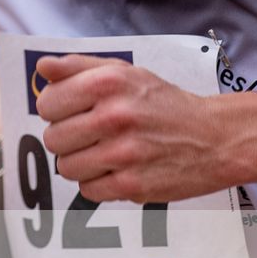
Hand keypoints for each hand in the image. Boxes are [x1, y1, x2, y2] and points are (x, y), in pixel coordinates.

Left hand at [34, 54, 224, 204]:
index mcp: (108, 82)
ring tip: (106, 153)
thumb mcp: (126, 72)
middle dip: (69, 138)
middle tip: (93, 134)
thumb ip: (79, 67)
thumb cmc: (165, 104)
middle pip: (53, 139)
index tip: (75, 111)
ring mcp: (123, 153)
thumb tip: (43, 68)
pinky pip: (88, 191)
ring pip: (66, 168)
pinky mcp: (132, 185)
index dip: (58, 110)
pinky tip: (118, 170)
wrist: (213, 137)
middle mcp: (114, 115)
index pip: (47, 104)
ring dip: (82, 163)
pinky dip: (99, 184)